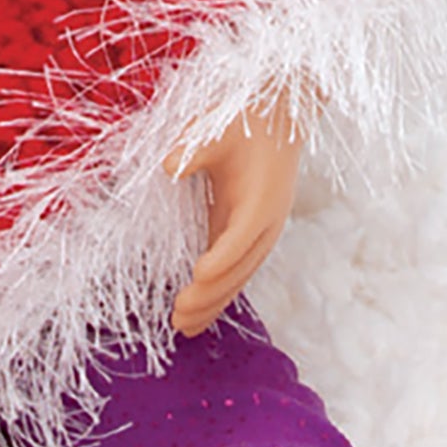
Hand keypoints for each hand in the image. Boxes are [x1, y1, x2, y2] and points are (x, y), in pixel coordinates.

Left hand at [169, 104, 301, 337]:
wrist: (278, 118)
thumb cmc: (243, 123)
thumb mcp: (217, 130)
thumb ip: (193, 150)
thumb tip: (168, 166)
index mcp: (261, 201)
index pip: (241, 237)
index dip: (220, 259)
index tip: (197, 276)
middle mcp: (266, 224)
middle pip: (240, 269)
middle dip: (210, 295)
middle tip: (178, 315)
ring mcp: (260, 234)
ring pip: (239, 278)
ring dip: (213, 304)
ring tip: (183, 328)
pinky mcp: (248, 235)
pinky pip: (235, 271)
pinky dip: (218, 293)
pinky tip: (197, 313)